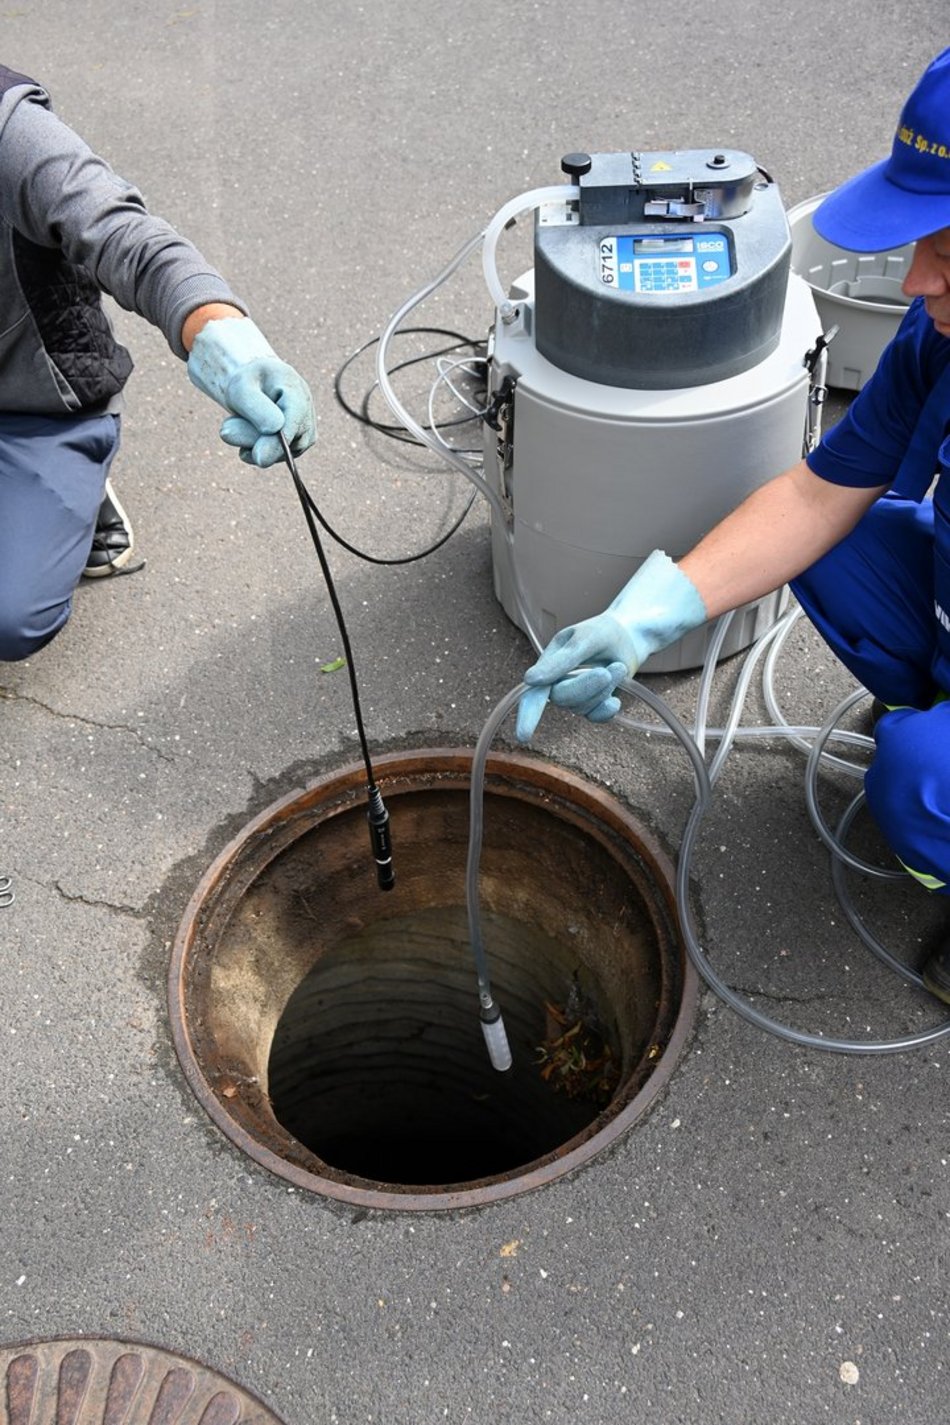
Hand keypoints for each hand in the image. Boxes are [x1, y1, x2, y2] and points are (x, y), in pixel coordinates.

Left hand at [186, 317, 315, 467]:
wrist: (253, 384)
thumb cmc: (247, 382)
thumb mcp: (243, 388)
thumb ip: (257, 408)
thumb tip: (275, 431)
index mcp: (297, 394)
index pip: (293, 425)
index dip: (277, 444)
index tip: (259, 459)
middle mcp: (307, 417)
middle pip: (284, 445)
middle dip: (252, 440)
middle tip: (224, 429)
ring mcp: (303, 435)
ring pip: (274, 455)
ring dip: (249, 443)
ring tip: (236, 422)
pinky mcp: (294, 447)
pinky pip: (269, 457)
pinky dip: (252, 448)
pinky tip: (245, 433)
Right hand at [515, 551, 706, 740]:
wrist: (629, 637)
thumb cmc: (602, 632)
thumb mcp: (583, 641)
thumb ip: (560, 661)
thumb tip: (529, 680)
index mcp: (548, 665)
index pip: (533, 694)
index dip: (528, 715)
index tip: (523, 736)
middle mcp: (557, 683)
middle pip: (563, 699)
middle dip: (587, 687)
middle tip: (607, 671)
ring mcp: (575, 696)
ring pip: (582, 707)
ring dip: (603, 689)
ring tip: (618, 667)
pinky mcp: (593, 704)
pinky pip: (595, 717)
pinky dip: (606, 709)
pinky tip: (616, 700)